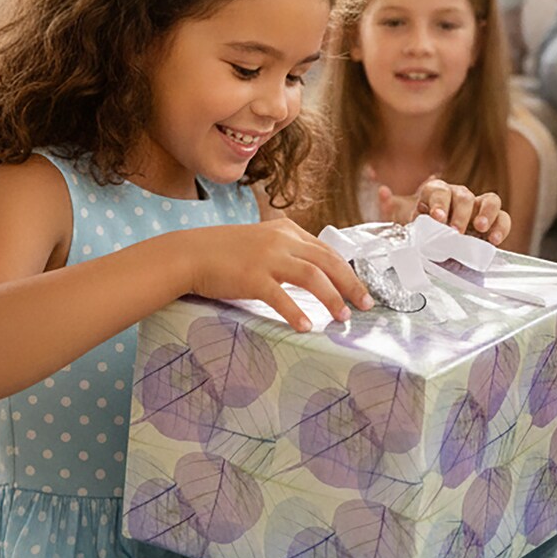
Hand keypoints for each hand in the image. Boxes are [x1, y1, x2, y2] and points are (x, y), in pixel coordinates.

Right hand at [186, 217, 373, 331]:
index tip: (361, 289)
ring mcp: (267, 257)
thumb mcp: (263, 242)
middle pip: (328, 262)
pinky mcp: (251, 277)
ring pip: (312, 277)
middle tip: (366, 304)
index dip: (348, 271)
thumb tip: (316, 272)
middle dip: (351, 284)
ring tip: (344, 317)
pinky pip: (280, 297)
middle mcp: (282, 240)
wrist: (190, 253)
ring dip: (332, 298)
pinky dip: (296, 312)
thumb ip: (288, 251)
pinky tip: (307, 327)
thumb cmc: (226, 252)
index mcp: (287, 230)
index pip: (328, 251)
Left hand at [379, 177, 510, 243]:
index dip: (438, 203)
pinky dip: (501, 226)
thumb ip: (391, 207)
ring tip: (480, 229)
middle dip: (459, 213)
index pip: (438, 191)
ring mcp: (477, 207)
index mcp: (435, 193)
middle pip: (463, 196)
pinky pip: (503, 217)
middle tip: (454, 232)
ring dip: (486, 213)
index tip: (437, 219)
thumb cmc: (419, 227)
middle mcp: (458, 195)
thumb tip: (382, 192)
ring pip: (490, 200)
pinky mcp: (492, 221)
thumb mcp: (401, 219)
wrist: (433, 240)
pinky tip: (494, 240)